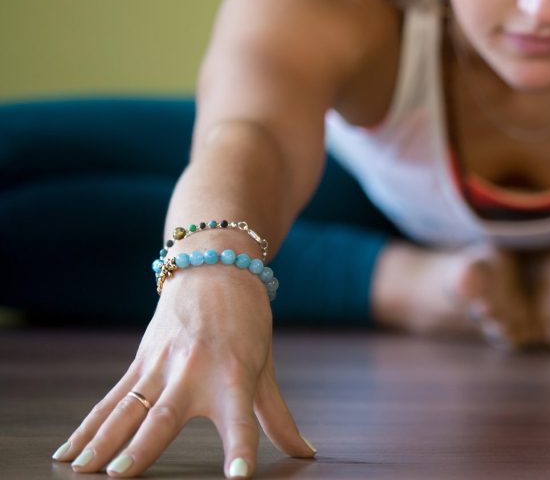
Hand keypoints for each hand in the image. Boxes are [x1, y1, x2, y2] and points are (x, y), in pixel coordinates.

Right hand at [51, 268, 315, 477]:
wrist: (215, 268)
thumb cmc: (247, 324)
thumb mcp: (265, 368)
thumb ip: (278, 417)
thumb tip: (306, 453)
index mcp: (234, 376)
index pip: (242, 419)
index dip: (240, 448)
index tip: (238, 476)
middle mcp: (195, 372)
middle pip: (164, 416)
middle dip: (142, 447)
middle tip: (120, 475)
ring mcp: (162, 366)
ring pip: (127, 409)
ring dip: (102, 440)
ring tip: (82, 470)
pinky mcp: (140, 362)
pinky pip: (111, 399)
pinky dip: (88, 427)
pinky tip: (66, 454)